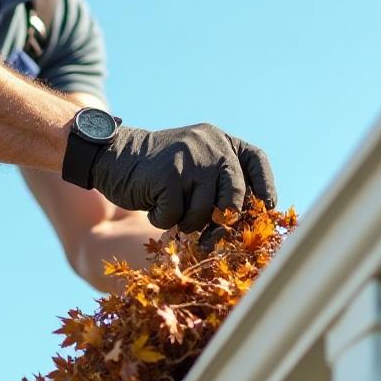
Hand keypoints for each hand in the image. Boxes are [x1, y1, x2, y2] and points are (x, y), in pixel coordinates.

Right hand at [74, 123, 275, 231]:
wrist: (114, 155)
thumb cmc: (161, 172)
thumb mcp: (196, 166)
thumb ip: (220, 183)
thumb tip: (244, 225)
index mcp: (222, 141)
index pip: (256, 161)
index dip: (265, 187)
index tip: (265, 208)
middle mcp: (211, 145)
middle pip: (235, 197)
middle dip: (223, 223)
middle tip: (209, 238)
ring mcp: (190, 158)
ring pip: (204, 212)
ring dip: (187, 223)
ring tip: (171, 209)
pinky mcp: (168, 174)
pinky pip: (175, 216)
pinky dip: (162, 220)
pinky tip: (152, 204)